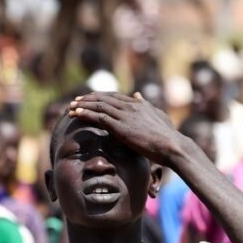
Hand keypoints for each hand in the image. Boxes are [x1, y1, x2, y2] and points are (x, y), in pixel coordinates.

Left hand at [68, 92, 184, 165]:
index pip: (114, 96)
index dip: (99, 97)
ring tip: (70, 107)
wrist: (172, 146)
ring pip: (99, 106)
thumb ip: (146, 106)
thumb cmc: (168, 136)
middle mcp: (131, 106)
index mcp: (139, 104)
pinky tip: (76, 114)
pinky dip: (85, 114)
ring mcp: (125, 115)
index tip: (88, 99)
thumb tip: (138, 95)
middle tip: (75, 102)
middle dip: (87, 99)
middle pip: (104, 98)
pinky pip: (99, 117)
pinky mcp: (121, 126)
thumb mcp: (158, 116)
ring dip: (82, 105)